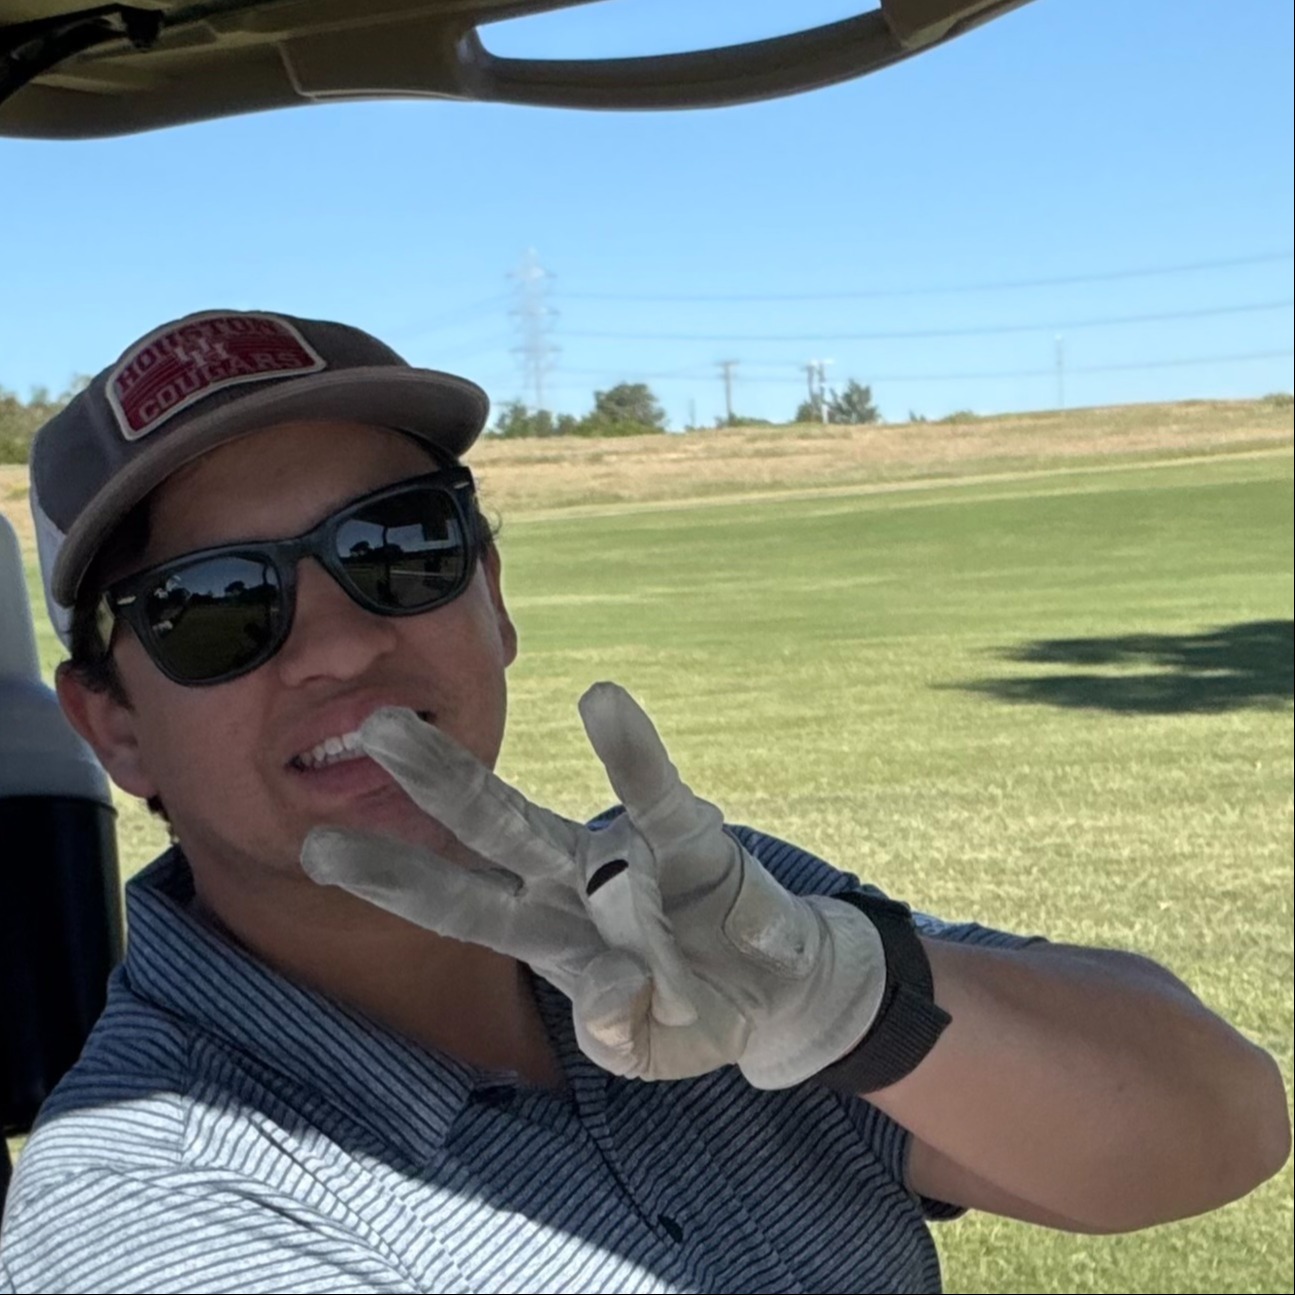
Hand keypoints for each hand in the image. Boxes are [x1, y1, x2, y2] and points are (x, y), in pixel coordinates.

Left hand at [301, 682, 886, 1087]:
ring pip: (567, 803)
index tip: (315, 848)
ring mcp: (626, 854)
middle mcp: (570, 879)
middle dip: (435, 784)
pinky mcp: (690, 839)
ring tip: (572, 697)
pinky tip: (604, 704)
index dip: (392, 877)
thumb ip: (621, 1029)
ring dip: (554, 757)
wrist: (773, 989)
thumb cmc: (689, 1013)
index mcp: (545, 932)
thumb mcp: (646, 1046)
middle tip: (373, 727)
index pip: (456, 903)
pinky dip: (635, 761)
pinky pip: (660, 799)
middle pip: (490, 828)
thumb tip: (610, 992)